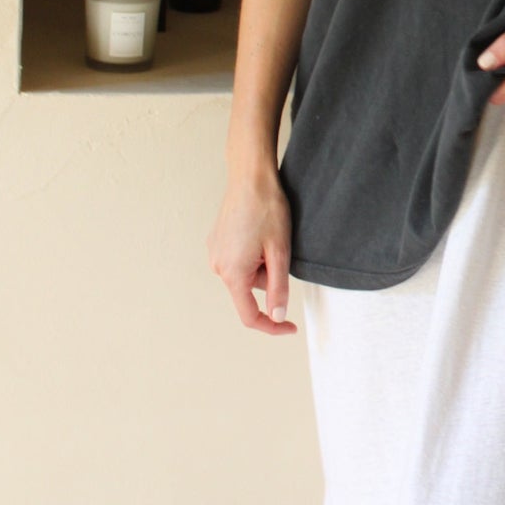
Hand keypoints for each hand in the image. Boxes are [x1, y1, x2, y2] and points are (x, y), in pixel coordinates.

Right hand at [207, 169, 298, 334]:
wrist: (250, 178)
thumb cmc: (267, 210)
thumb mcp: (280, 252)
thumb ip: (278, 289)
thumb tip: (277, 317)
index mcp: (233, 273)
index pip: (250, 315)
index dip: (271, 326)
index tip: (289, 327)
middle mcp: (218, 267)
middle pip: (251, 290)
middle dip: (270, 278)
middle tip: (280, 250)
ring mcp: (215, 253)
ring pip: (246, 274)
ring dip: (261, 264)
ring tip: (269, 237)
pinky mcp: (216, 242)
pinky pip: (238, 260)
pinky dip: (252, 254)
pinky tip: (257, 231)